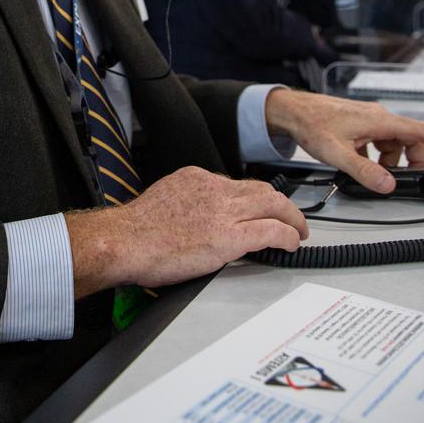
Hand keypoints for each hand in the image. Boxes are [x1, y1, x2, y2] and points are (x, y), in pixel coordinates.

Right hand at [66, 166, 307, 297]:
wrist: (125, 241)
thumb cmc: (135, 231)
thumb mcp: (164, 201)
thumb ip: (186, 204)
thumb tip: (196, 221)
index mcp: (196, 179)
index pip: (234, 184)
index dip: (251, 199)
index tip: (256, 210)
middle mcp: (213, 189)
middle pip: (261, 190)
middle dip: (281, 204)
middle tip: (291, 218)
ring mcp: (223, 212)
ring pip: (274, 205)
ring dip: (292, 218)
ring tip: (298, 231)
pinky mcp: (230, 237)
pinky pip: (272, 231)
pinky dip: (288, 236)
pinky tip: (292, 244)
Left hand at [265, 89, 423, 191]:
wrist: (291, 111)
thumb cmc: (311, 124)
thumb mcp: (338, 153)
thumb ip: (364, 170)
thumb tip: (387, 184)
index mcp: (379, 121)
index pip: (419, 130)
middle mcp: (377, 117)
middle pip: (409, 139)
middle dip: (411, 159)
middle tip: (405, 178)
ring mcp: (368, 120)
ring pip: (393, 141)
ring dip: (391, 158)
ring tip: (379, 173)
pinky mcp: (359, 124)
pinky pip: (378, 140)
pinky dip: (377, 153)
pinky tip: (363, 163)